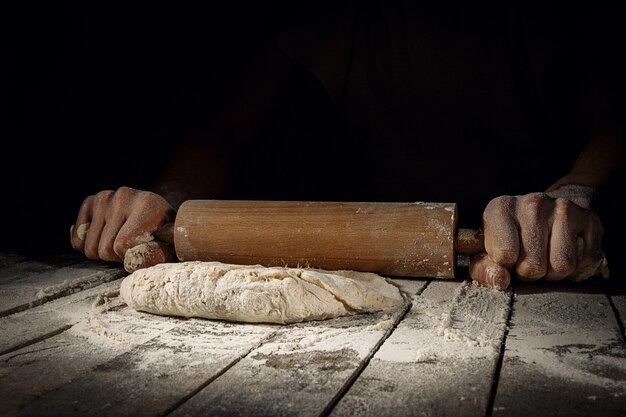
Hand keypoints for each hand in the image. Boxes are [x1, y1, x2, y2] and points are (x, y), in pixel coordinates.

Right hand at [70, 187, 176, 271]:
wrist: (157, 216)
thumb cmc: (164, 236)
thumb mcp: (170, 247)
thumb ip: (157, 255)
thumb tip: (131, 262)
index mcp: (147, 203)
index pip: (121, 245)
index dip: (129, 257)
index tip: (141, 251)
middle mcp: (124, 195)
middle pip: (104, 249)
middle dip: (117, 256)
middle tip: (132, 246)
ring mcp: (105, 197)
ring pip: (89, 247)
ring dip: (104, 251)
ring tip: (122, 240)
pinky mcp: (90, 202)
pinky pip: (77, 240)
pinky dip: (88, 246)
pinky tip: (105, 237)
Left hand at [469, 191, 607, 289]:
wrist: (547, 208)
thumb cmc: (512, 233)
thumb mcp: (489, 246)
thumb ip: (484, 268)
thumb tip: (499, 281)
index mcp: (501, 208)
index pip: (504, 255)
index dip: (506, 267)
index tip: (507, 260)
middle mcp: (532, 204)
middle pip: (533, 266)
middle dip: (530, 274)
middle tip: (528, 262)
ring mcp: (563, 209)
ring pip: (561, 266)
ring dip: (553, 274)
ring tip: (545, 259)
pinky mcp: (589, 218)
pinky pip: (585, 263)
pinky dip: (575, 270)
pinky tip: (564, 255)